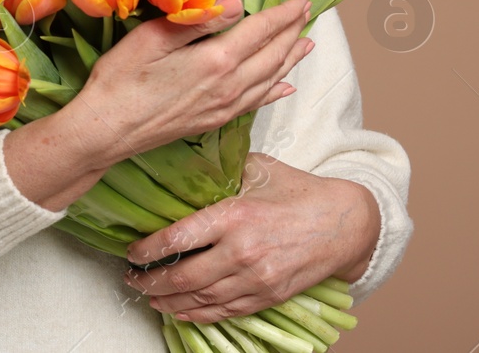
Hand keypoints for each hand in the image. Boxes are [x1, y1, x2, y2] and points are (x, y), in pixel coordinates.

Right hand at [74, 0, 314, 159]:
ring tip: (306, 44)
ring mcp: (224, 107)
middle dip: (292, 32)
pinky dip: (275, 91)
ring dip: (289, 59)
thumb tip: (236, 2)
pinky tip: (284, 87)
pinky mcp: (214, 120)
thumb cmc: (121, 79)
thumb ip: (197, 20)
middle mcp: (228, 86)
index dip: (282, 15)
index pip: (260, 31)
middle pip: (271, 55)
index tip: (301, 0)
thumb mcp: (152, 38)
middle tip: (308, 14)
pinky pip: (256, 102)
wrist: (106, 130)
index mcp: (215, 60)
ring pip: (269, 79)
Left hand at [121, 152, 380, 323]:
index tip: (131, 251)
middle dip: (150, 281)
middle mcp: (242, 252)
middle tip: (132, 278)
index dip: (147, 250)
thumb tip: (185, 163)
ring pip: (201, 300)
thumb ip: (220, 170)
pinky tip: (180, 312)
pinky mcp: (268, 296)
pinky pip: (225, 313)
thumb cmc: (300, 192)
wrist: (347, 223)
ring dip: (168, 302)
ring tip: (148, 297)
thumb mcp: (257, 169)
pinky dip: (198, 315)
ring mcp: (256, 279)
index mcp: (234, 216)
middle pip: (183, 277)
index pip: (177, 239)